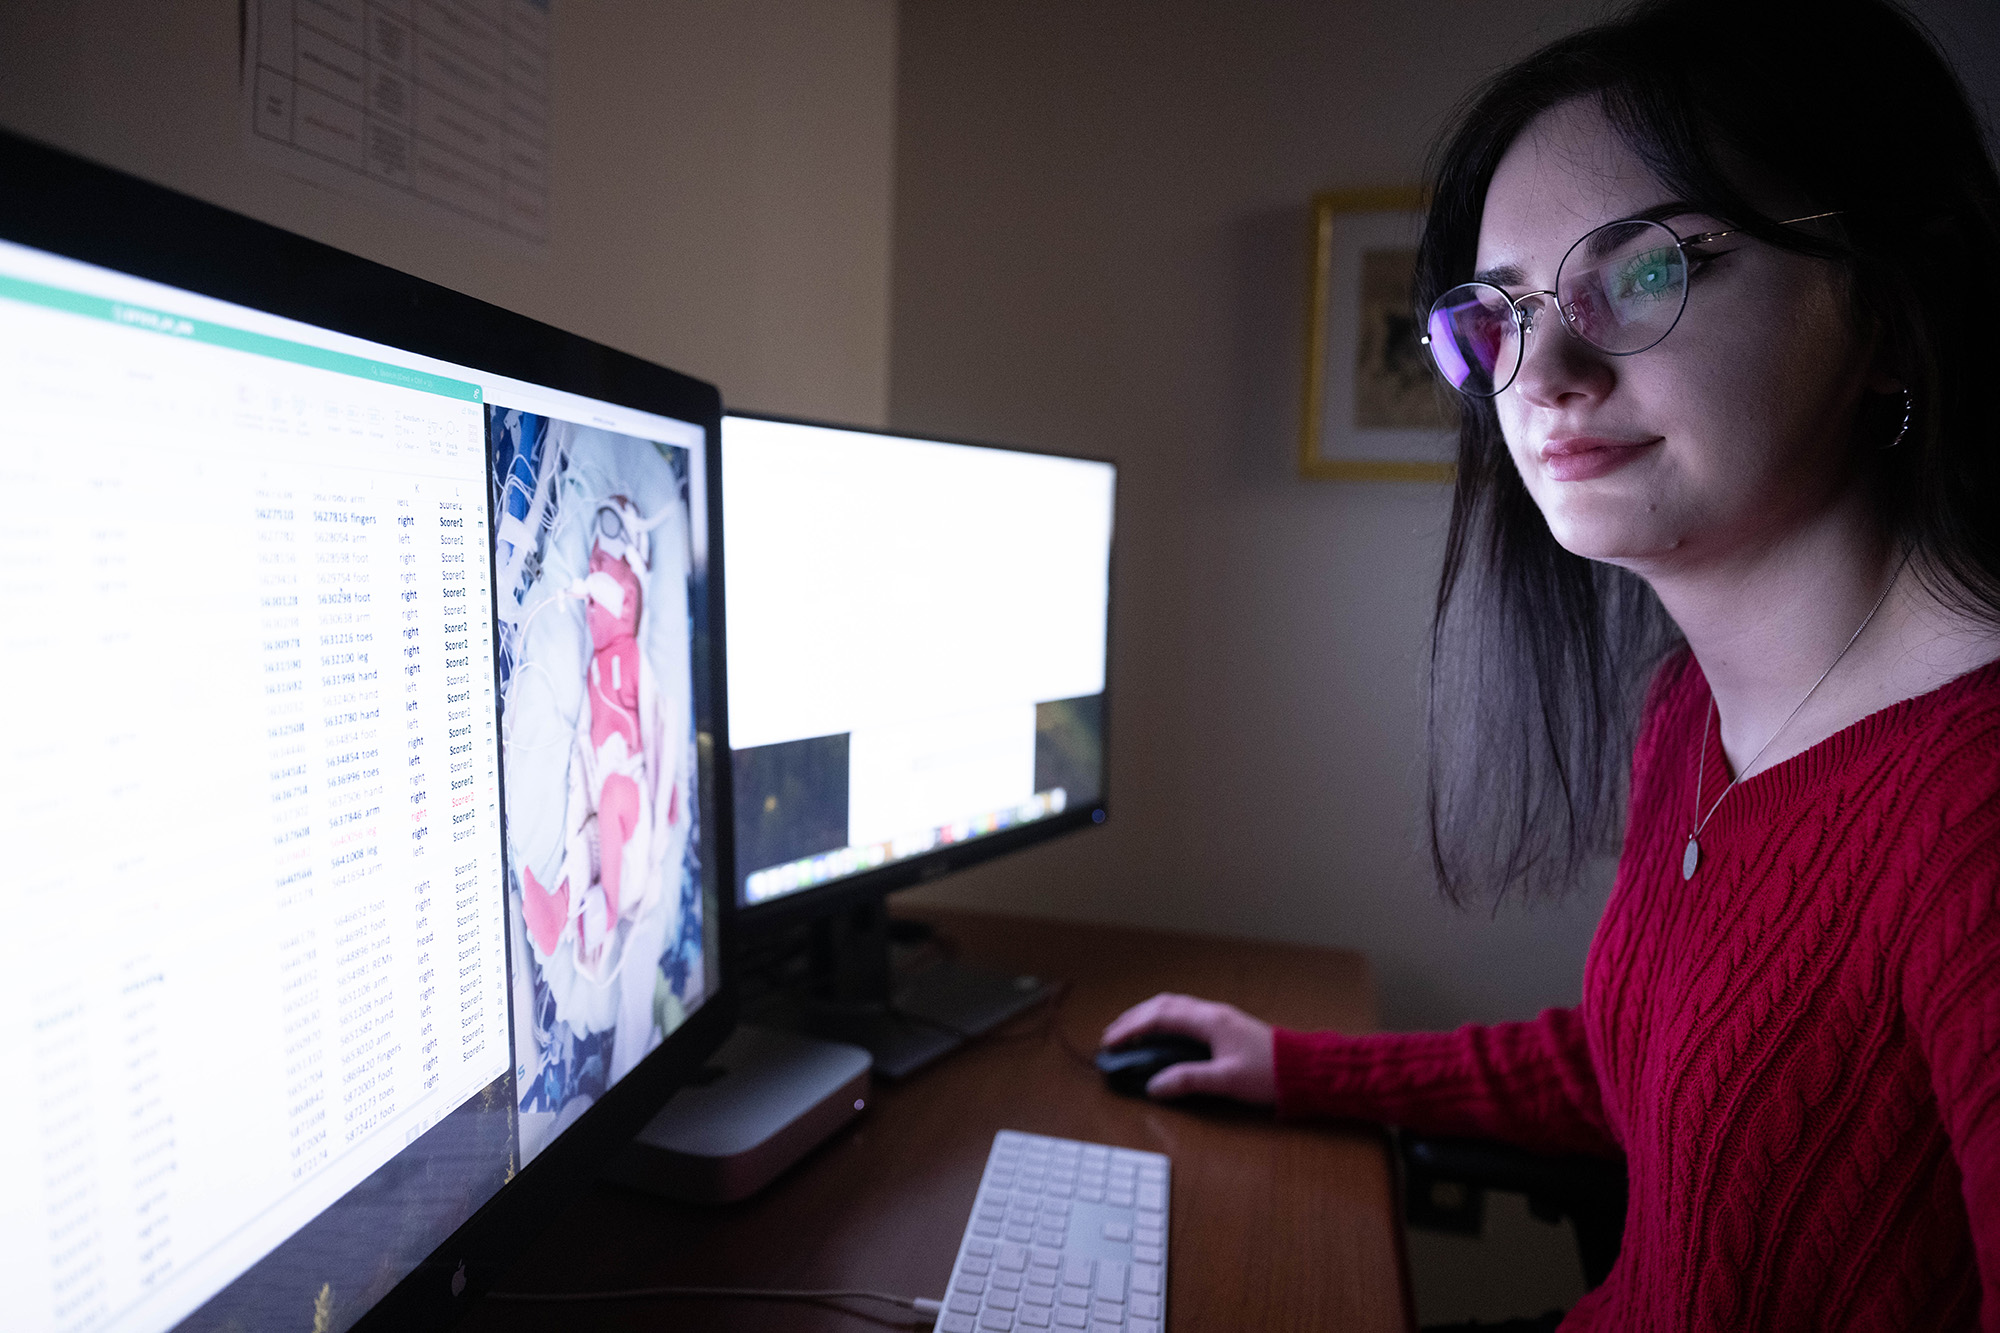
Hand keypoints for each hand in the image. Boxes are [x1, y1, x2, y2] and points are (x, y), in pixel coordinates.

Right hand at [1099, 993, 1276, 1103]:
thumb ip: (1188, 1081)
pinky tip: (1160, 1035)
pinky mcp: (1224, 1026)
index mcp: (1209, 1020)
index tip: (1111, 1041)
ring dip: (1148, 1016)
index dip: (1132, 1027)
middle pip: (1163, 1005)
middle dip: (1134, 1017)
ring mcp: (1219, 1017)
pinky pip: (1185, 1015)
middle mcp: (1211, 1013)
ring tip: (1129, 1032)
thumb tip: (1154, 1085)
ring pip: (1174, 1007)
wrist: (1304, 1068)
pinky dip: (1164, 1020)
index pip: (1160, 1016)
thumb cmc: (1269, 1073)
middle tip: (1112, 1035)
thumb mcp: (1226, 1080)